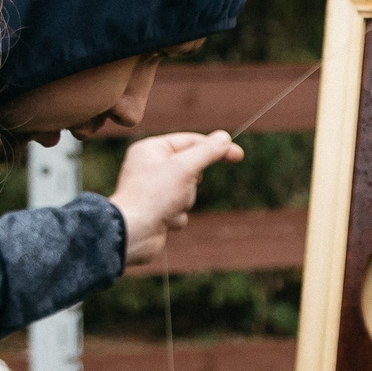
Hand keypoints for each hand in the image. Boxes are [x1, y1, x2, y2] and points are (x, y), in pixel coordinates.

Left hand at [111, 131, 243, 267]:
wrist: (133, 233)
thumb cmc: (153, 196)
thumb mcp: (185, 168)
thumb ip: (207, 151)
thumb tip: (224, 138)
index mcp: (151, 149)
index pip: (190, 141)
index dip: (215, 147)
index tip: (238, 154)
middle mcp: (150, 167)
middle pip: (191, 168)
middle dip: (192, 182)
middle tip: (182, 187)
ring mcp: (153, 190)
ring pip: (188, 191)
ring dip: (185, 201)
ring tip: (169, 207)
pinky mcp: (157, 210)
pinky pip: (180, 209)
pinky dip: (177, 216)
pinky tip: (164, 220)